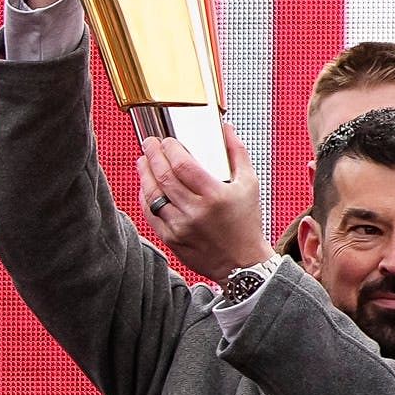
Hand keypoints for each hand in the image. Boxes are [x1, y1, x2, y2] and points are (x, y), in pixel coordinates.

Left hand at [138, 124, 270, 278]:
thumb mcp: (250, 184)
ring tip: (144, 161)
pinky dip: (145, 197)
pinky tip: (146, 186)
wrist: (242, 265)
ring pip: (153, 195)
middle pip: (163, 176)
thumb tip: (225, 129)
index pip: (182, 164)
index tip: (166, 140)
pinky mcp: (171, 240)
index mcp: (215, 195)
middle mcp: (195, 212)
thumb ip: (237, 153)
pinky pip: (150, 214)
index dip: (169, 148)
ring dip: (144, 174)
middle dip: (152, 155)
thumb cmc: (247, 223)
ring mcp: (181, 227)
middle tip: (149, 143)